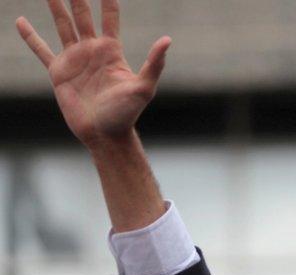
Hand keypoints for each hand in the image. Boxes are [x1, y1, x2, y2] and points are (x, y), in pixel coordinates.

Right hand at [16, 0, 169, 145]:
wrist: (105, 134)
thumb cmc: (127, 113)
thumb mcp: (144, 87)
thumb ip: (154, 63)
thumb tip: (167, 40)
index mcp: (111, 50)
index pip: (109, 17)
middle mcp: (92, 50)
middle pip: (83, 15)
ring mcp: (75, 59)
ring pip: (62, 25)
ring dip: (55, 7)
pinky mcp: (59, 72)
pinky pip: (41, 50)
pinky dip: (31, 36)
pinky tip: (21, 21)